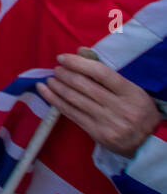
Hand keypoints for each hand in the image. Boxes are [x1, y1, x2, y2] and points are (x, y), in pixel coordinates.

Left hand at [38, 50, 161, 157]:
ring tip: (50, 79)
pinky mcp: (97, 134)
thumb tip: (80, 51)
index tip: (63, 58)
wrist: (149, 143)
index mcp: (130, 93)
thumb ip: (105, 70)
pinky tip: (45, 91)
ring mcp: (108, 122)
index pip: (100, 72)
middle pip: (84, 85)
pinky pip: (71, 114)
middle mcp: (120, 108)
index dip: (78, 63)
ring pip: (75, 100)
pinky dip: (55, 101)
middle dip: (65, 74)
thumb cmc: (137, 110)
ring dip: (57, 87)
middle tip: (56, 69)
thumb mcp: (130, 89)